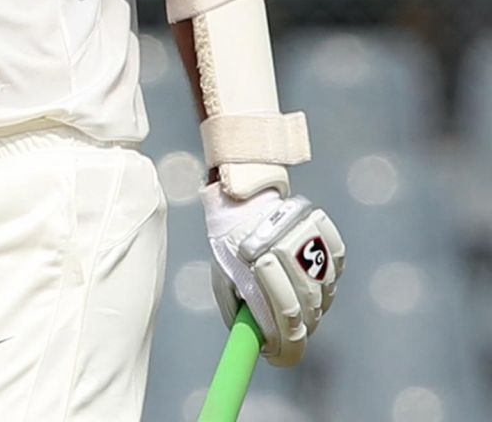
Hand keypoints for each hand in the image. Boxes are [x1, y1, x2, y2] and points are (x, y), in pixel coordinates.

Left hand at [203, 182, 344, 366]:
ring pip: (324, 295)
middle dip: (296, 329)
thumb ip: (239, 312)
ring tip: (293, 298)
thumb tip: (258, 346)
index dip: (286, 350)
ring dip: (312, 306)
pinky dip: (324, 282)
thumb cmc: (230, 246)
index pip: (285, 325)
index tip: (278, 358)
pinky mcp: (326, 231)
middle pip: (307, 313)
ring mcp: (308, 239)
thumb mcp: (223, 279)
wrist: (243, 200)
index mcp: (256, 267)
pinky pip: (336, 271)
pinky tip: (306, 277)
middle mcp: (285, 252)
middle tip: (286, 332)